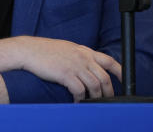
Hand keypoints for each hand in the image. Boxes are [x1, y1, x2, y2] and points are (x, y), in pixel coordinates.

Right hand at [0, 36, 120, 101]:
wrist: (28, 51)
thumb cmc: (45, 51)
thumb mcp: (67, 49)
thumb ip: (80, 56)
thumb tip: (89, 66)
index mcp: (84, 51)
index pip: (109, 61)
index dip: (120, 72)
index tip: (124, 81)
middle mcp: (83, 57)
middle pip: (104, 78)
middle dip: (108, 92)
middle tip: (107, 100)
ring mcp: (75, 66)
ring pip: (95, 86)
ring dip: (95, 98)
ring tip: (91, 103)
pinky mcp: (66, 74)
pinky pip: (80, 91)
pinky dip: (81, 99)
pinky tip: (78, 102)